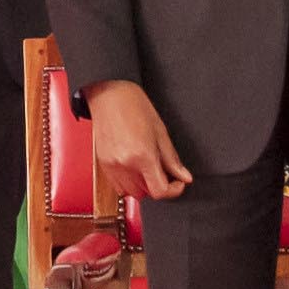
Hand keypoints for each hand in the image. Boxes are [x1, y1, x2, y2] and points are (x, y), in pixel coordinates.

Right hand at [88, 79, 190, 199]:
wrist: (109, 94)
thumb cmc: (134, 106)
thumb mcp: (160, 131)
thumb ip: (172, 159)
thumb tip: (184, 176)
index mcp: (142, 155)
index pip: (159, 190)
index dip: (173, 190)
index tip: (178, 182)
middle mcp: (125, 164)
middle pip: (146, 194)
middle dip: (158, 185)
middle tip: (163, 171)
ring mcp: (111, 166)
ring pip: (131, 193)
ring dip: (142, 186)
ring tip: (147, 168)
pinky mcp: (103, 164)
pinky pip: (118, 186)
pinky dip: (128, 183)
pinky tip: (134, 167)